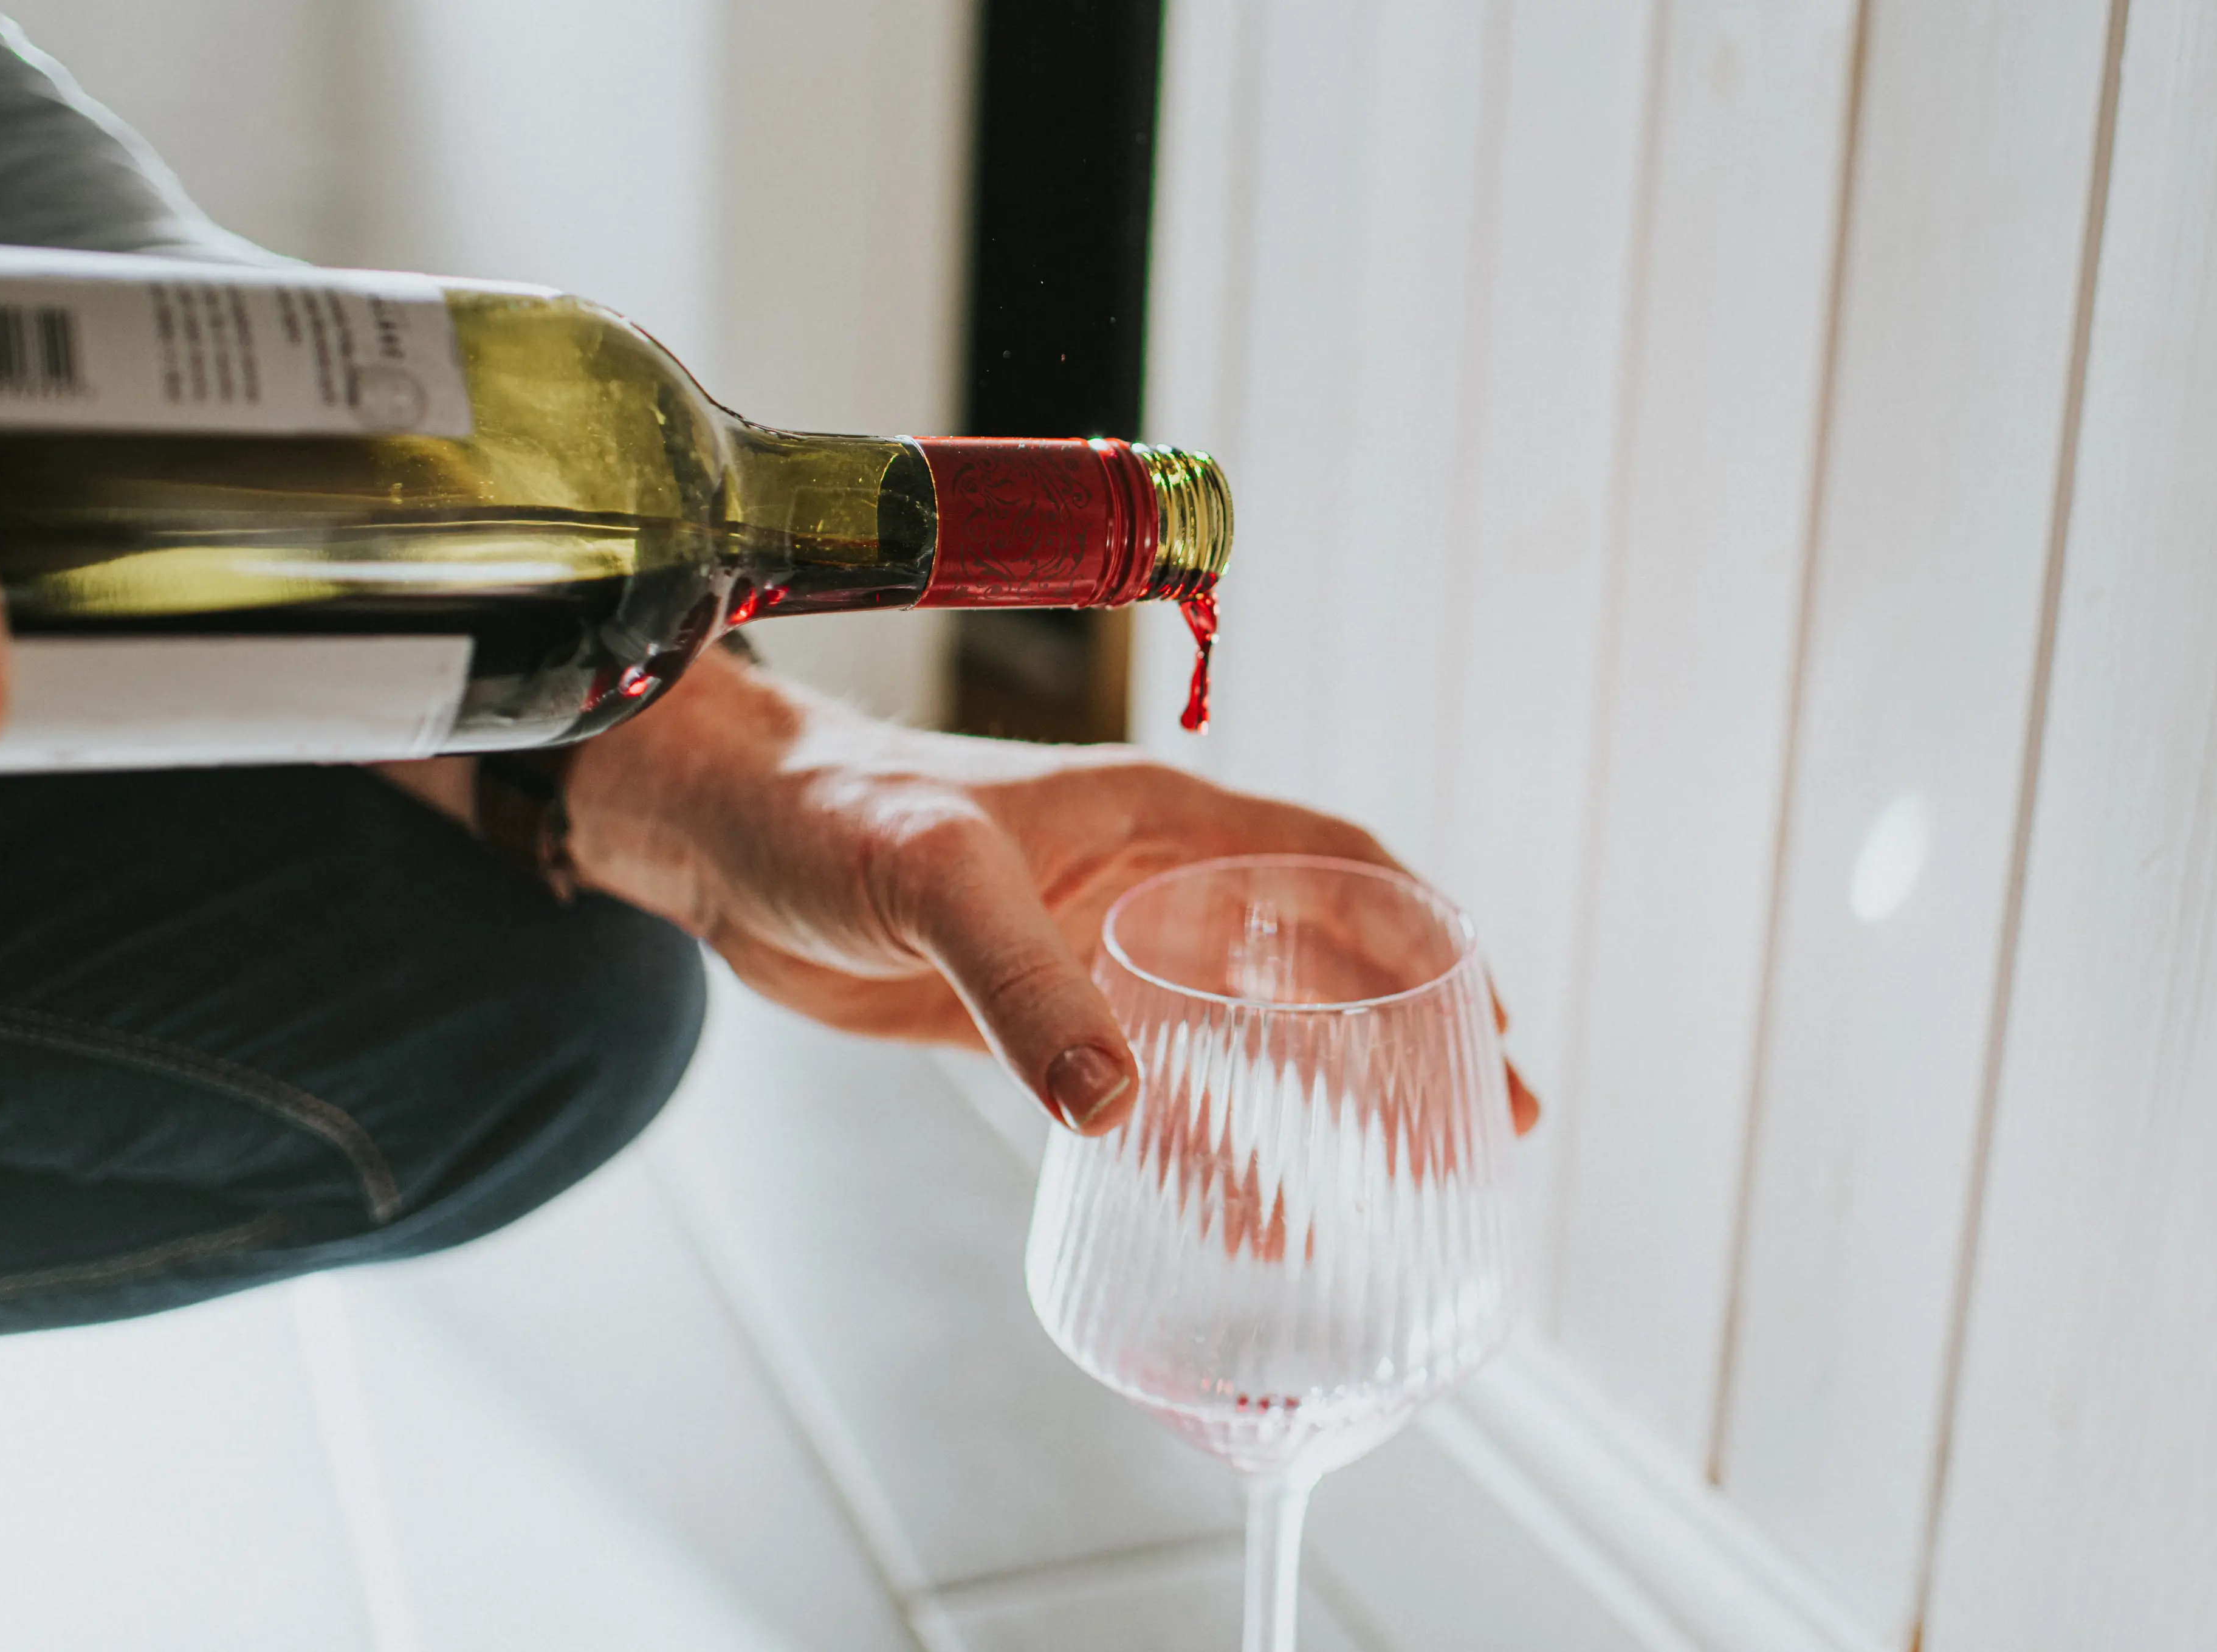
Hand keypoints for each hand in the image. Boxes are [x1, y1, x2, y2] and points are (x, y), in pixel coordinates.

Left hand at [563, 652, 1541, 1137]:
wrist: (722, 839)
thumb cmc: (829, 816)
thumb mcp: (934, 882)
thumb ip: (1024, 986)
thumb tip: (1120, 1111)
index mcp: (1159, 822)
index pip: (1334, 869)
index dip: (1425, 938)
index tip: (1494, 1023)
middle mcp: (1149, 885)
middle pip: (1318, 959)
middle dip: (1409, 1038)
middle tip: (1487, 1133)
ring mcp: (1101, 954)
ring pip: (1250, 1031)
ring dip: (1326, 1101)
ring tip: (1400, 1187)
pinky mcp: (1044, 1018)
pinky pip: (1160, 1089)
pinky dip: (1213, 1145)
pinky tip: (1249, 1213)